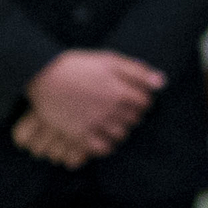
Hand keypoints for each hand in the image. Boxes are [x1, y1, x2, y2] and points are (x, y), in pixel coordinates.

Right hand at [19, 50, 161, 163]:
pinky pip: (102, 148)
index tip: (135, 97)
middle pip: (134, 119)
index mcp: (120, 90)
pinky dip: (106, 144)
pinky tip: (103, 136)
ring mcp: (95, 123)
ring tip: (112, 122)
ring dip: (120, 129)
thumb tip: (162, 82)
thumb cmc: (78, 65)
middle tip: (122, 109)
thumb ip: (137, 71)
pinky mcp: (80, 134)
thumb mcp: (109, 60)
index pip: (145, 102)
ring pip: (120, 134)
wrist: (45, 76)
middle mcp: (111, 109)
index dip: (142, 99)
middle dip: (131, 114)